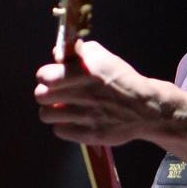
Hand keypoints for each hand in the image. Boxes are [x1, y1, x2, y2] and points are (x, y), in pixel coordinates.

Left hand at [34, 40, 159, 145]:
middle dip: (45, 93)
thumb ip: (78, 52)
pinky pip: (59, 131)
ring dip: (52, 110)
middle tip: (55, 93)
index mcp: (88, 71)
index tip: (51, 77)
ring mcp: (88, 116)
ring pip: (46, 114)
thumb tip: (56, 54)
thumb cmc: (121, 79)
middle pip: (41, 96)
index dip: (45, 76)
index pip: (45, 76)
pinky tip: (75, 119)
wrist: (145, 108)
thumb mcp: (103, 57)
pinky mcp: (90, 134)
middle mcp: (86, 94)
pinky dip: (64, 125)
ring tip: (63, 107)